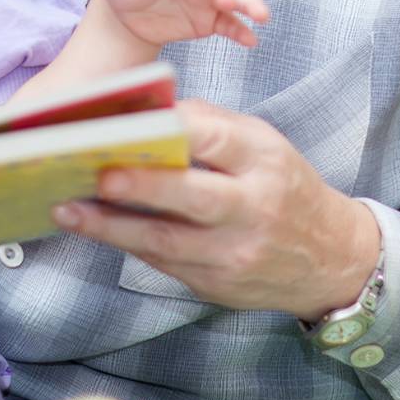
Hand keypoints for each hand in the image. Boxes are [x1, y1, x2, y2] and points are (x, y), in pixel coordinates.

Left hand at [51, 100, 380, 320]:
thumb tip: (149, 113)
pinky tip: (96, 229)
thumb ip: (212, 128)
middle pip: (193, 197)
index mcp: (266, 162)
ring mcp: (235, 253)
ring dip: (111, 227)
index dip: (173, 129)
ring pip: (167, 241)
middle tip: (96, 173)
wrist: (332, 259)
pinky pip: (165, 263)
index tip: (131, 121)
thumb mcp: (265, 147)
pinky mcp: (218, 285)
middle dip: (141, 187)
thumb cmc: (287, 189)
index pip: (218, 140)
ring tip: (68, 210)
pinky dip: (128, 244)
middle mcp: (255, 209)